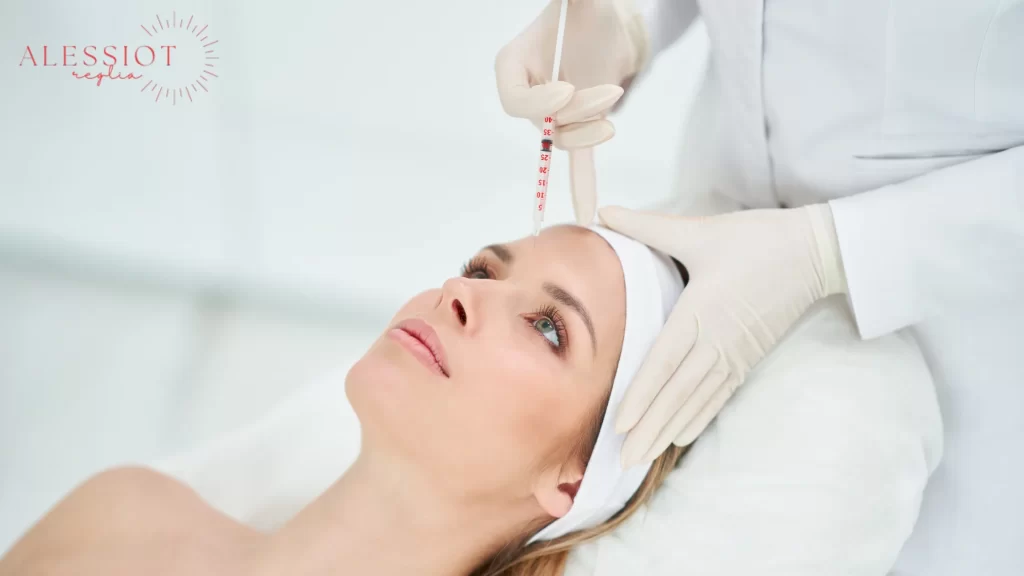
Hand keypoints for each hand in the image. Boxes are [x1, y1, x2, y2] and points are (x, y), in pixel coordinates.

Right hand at [495, 0, 648, 224]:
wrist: (610, 26)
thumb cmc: (588, 12)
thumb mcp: (579, 2)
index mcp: (511, 67)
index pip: (514, 101)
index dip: (540, 104)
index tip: (568, 89)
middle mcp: (525, 95)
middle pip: (545, 123)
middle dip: (579, 112)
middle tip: (609, 91)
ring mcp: (550, 116)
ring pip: (567, 139)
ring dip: (593, 128)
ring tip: (613, 97)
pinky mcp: (577, 128)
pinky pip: (575, 162)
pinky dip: (581, 185)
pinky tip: (587, 211)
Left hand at [599, 204, 848, 465]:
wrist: (816, 251)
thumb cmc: (757, 239)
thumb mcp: (700, 230)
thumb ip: (649, 226)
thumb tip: (604, 212)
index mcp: (700, 312)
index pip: (664, 362)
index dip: (642, 395)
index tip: (621, 425)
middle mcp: (716, 341)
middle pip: (677, 393)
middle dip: (649, 429)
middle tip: (623, 462)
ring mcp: (734, 354)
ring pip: (696, 401)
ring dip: (669, 430)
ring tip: (644, 458)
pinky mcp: (748, 358)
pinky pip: (719, 395)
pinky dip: (698, 418)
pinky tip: (681, 436)